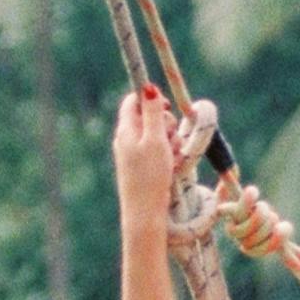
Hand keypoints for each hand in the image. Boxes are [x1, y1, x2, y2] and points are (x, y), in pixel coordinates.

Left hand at [111, 87, 183, 224]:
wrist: (145, 212)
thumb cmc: (150, 175)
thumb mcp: (155, 139)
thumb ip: (153, 113)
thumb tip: (147, 86)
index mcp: (126, 129)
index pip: (133, 100)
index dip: (151, 99)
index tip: (166, 107)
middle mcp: (127, 139)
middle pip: (149, 117)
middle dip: (166, 123)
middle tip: (170, 139)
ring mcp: (135, 153)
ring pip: (158, 135)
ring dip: (171, 141)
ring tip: (174, 158)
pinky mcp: (143, 166)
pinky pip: (160, 152)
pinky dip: (169, 155)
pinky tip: (173, 167)